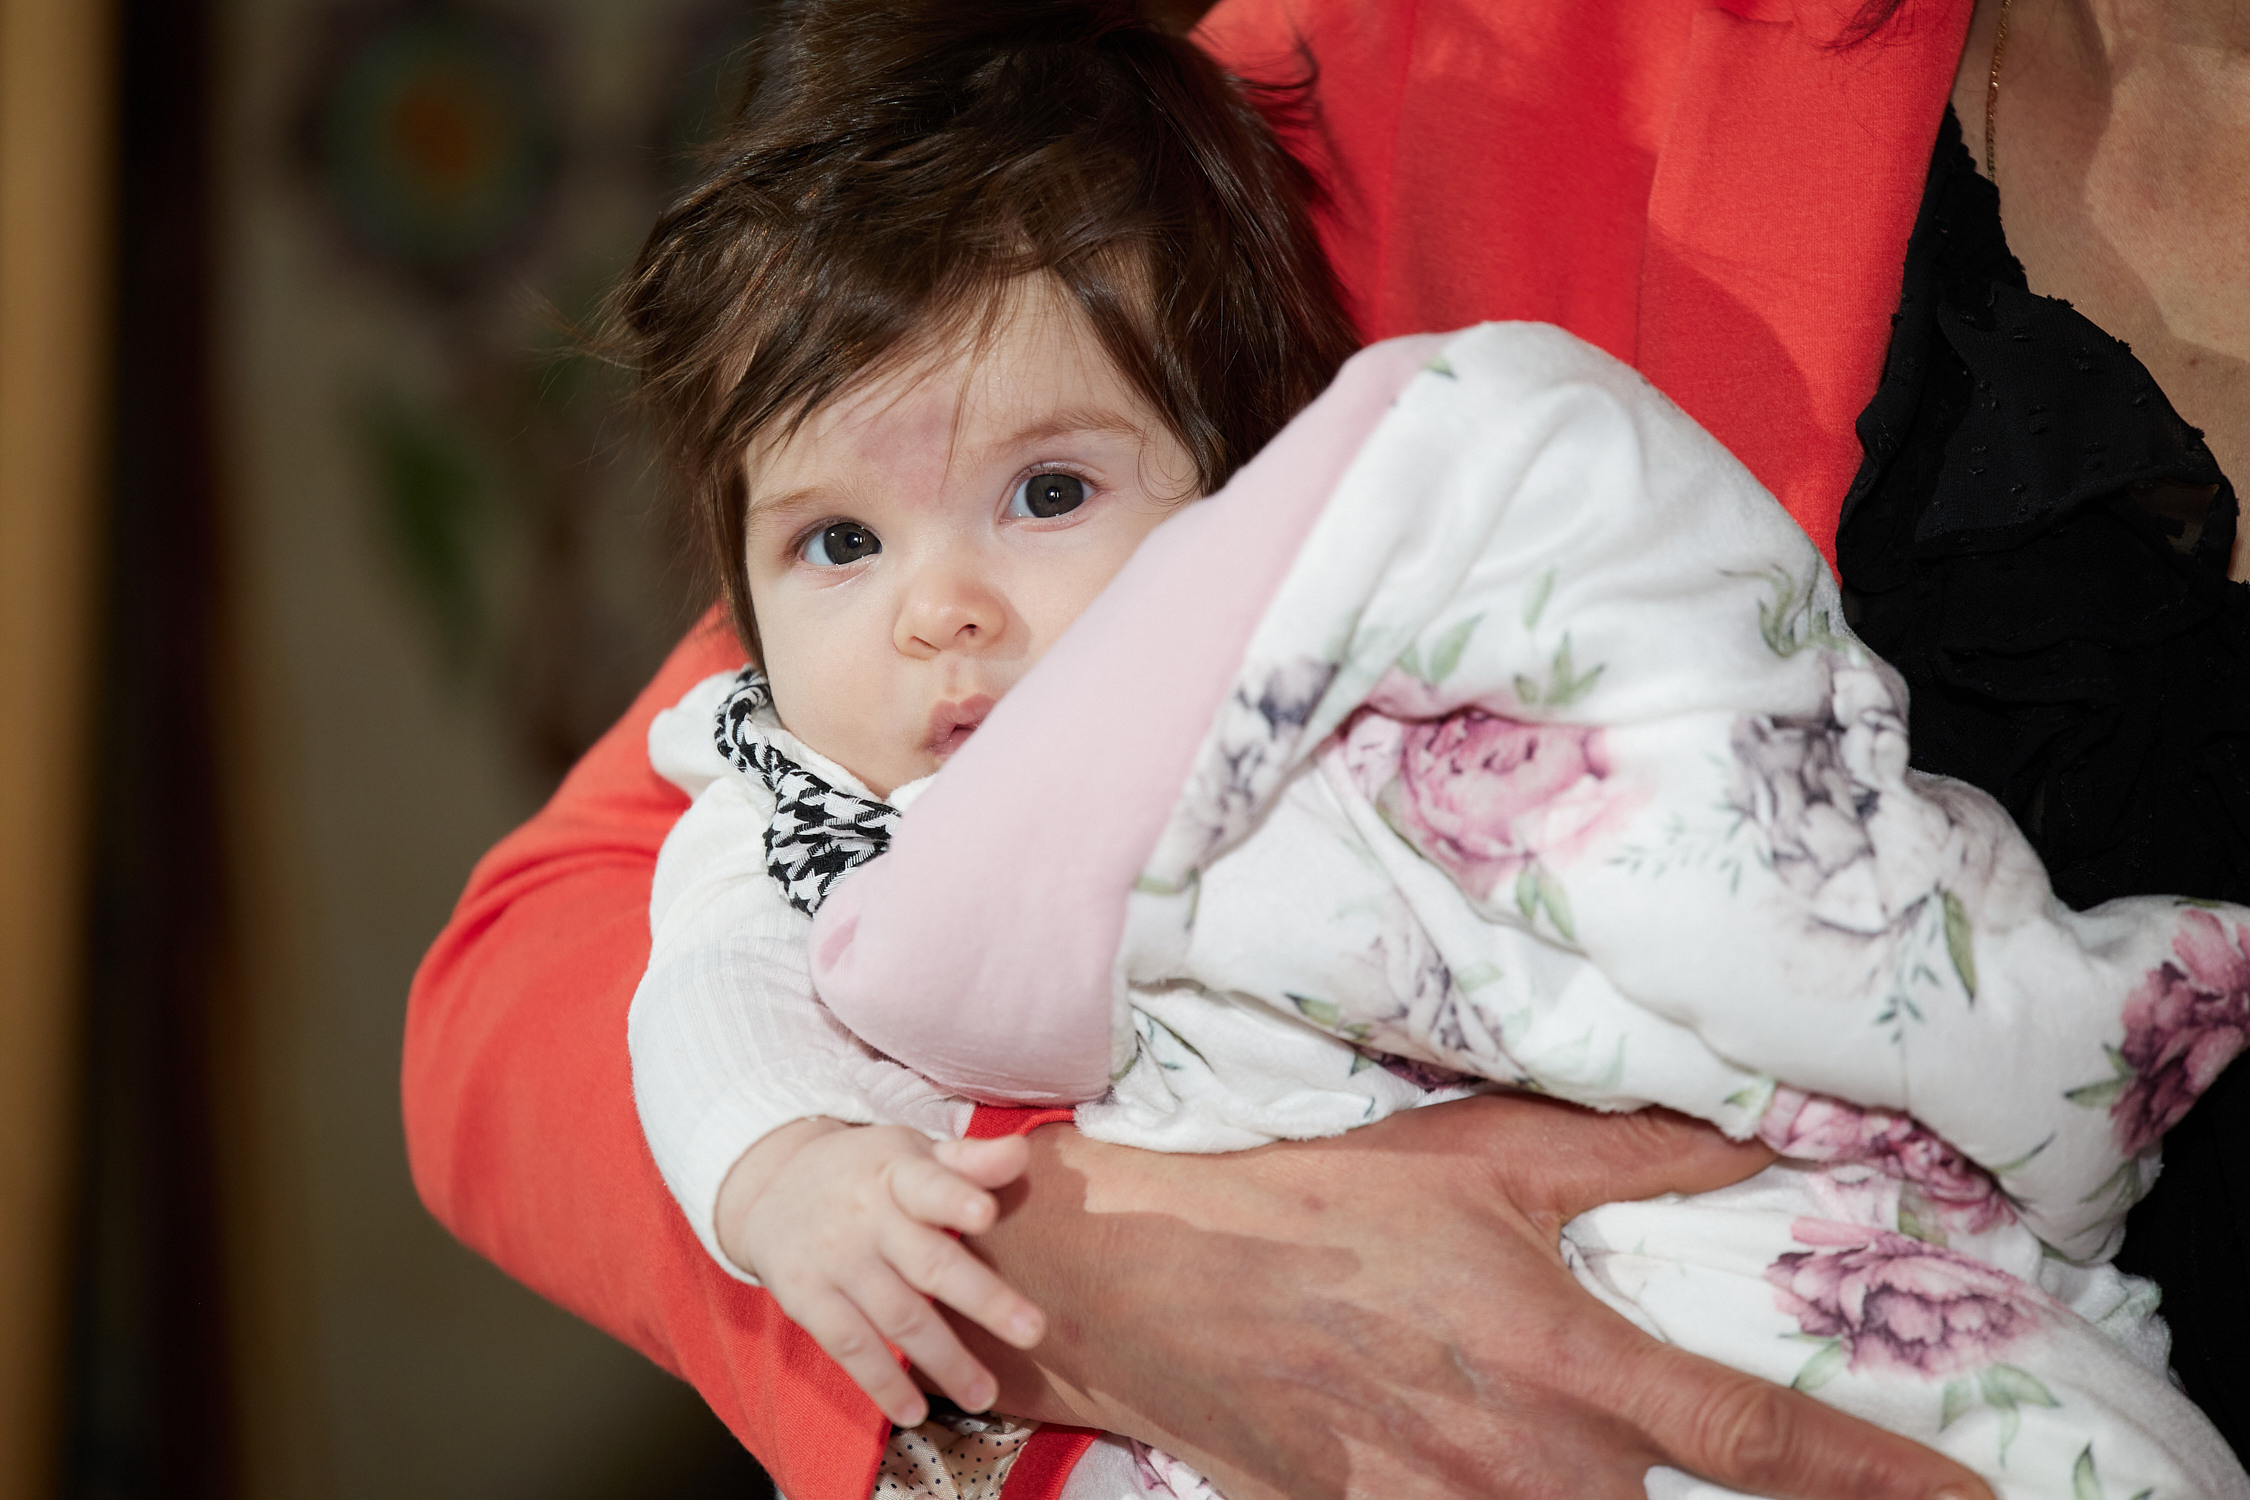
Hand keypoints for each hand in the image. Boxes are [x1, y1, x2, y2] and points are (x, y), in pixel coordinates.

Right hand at [715, 1121, 1045, 1426]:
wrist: (773, 1183)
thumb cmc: (868, 1172)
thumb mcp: (912, 1152)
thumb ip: (969, 1161)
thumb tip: (1022, 1153)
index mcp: (898, 1173)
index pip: (929, 1184)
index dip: (956, 1199)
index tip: (986, 1213)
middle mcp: (866, 1217)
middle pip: (928, 1262)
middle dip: (982, 1298)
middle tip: (1033, 1331)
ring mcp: (835, 1261)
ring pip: (897, 1315)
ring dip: (943, 1359)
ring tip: (984, 1394)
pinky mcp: (807, 1300)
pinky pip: (849, 1347)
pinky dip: (882, 1382)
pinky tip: (914, 1411)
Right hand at [959, 1094, 1994, 1499]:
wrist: (1162, 1283)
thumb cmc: (1325, 1205)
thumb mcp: (1481, 1155)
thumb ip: (1634, 1154)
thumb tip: (1757, 1136)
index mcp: (1570, 1363)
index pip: (1761, 1439)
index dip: (1879, 1480)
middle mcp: (1532, 1466)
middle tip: (1728, 1448)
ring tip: (1559, 1433)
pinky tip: (1505, 1465)